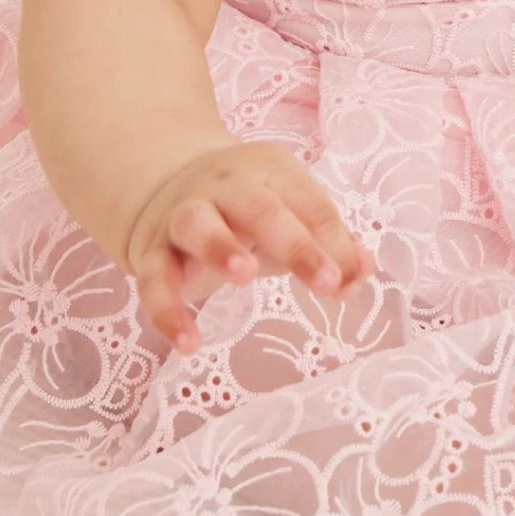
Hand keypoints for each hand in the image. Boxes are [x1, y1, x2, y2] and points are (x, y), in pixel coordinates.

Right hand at [125, 140, 375, 354]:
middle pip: (259, 207)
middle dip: (294, 242)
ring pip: (197, 224)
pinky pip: (154, 279)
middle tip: (324, 281)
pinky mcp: (152, 252)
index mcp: (270, 172)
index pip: (308, 203)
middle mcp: (225, 186)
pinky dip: (166, 309)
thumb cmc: (246, 211)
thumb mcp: (290, 217)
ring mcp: (184, 215)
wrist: (162, 184)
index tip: (346, 282)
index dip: (332, 242)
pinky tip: (188, 343)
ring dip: (221, 247)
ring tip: (244, 277)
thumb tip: (362, 272)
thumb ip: (329, 243)